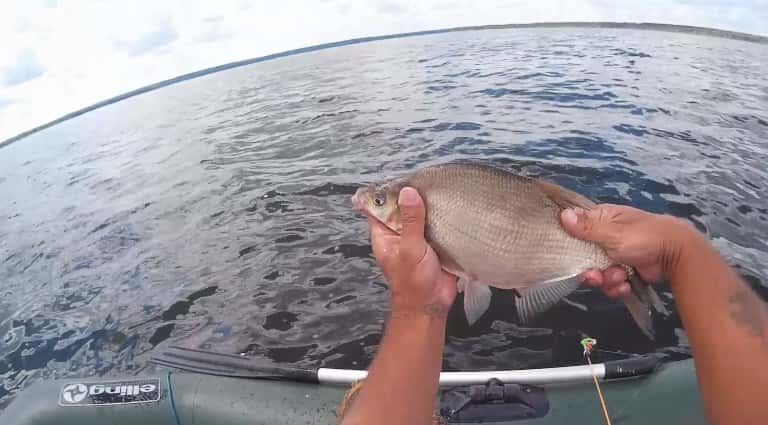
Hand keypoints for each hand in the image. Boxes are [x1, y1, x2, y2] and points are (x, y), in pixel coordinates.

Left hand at [368, 187, 457, 317]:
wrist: (431, 305)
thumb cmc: (413, 283)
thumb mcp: (410, 248)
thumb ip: (410, 220)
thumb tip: (409, 193)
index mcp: (384, 234)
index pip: (378, 206)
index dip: (385, 192)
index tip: (399, 179)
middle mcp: (398, 234)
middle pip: (401, 207)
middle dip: (411, 196)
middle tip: (423, 179)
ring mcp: (416, 238)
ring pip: (419, 215)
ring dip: (427, 205)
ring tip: (437, 188)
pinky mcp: (433, 243)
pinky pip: (435, 225)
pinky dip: (440, 217)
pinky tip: (448, 206)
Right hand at [560, 204, 696, 297]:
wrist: (677, 254)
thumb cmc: (645, 236)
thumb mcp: (612, 232)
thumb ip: (587, 227)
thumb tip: (562, 214)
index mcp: (602, 219)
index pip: (575, 229)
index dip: (570, 243)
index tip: (569, 255)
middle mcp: (605, 236)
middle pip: (584, 257)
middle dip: (591, 270)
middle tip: (596, 276)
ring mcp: (616, 254)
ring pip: (597, 273)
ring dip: (607, 279)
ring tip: (621, 277)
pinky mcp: (625, 270)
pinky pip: (611, 282)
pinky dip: (618, 286)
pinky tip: (627, 284)